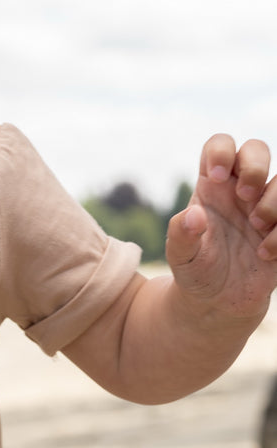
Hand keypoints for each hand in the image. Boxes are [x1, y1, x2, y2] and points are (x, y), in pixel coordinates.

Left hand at [165, 134, 276, 320]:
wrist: (219, 303)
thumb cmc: (196, 272)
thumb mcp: (181, 257)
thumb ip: (181, 235)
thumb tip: (194, 215)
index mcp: (212, 187)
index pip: (219, 145)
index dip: (221, 151)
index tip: (215, 178)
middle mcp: (241, 190)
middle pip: (257, 148)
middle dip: (255, 167)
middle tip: (244, 196)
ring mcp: (265, 206)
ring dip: (273, 201)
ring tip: (256, 227)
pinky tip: (265, 253)